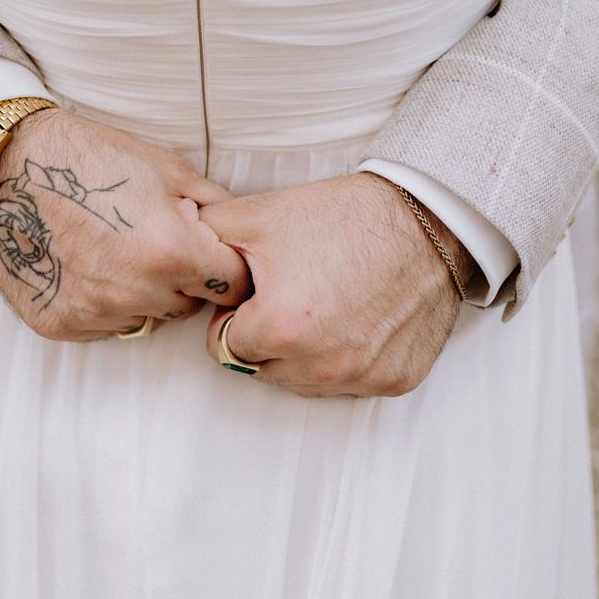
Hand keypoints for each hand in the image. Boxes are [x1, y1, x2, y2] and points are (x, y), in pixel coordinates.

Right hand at [0, 108, 250, 340]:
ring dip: (142, 292)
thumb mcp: (171, 171)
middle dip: (182, 279)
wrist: (11, 166)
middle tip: (151, 240)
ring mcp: (97, 313)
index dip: (224, 265)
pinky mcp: (62, 324)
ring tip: (113, 248)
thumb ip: (219, 212)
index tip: (207, 249)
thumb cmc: (95, 160)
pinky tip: (85, 264)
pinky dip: (103, 301)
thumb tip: (246, 243)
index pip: (233, 287)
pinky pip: (106, 324)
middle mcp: (137, 293)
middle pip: (189, 305)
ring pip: (148, 316)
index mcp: (174, 254)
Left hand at [200, 172, 475, 396]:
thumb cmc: (343, 217)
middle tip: (294, 290)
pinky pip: (350, 382)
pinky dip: (347, 357)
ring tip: (326, 300)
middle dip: (266, 336)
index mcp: (279, 329)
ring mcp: (361, 376)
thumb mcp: (257, 216)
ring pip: (303, 381)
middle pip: (261, 368)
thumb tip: (171, 251)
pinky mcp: (395, 380)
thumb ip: (202, 240)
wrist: (426, 218)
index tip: (260, 288)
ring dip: (304, 351)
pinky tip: (358, 316)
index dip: (235, 313)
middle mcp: (320, 365)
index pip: (223, 346)